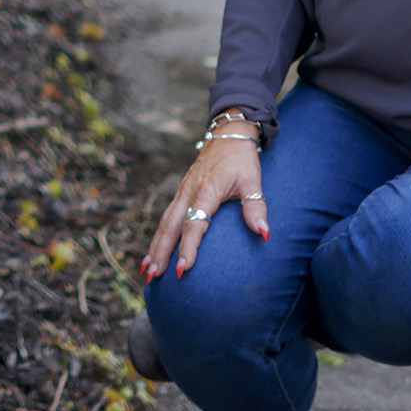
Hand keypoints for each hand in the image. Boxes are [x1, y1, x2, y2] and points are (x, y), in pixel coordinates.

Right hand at [143, 133, 267, 281]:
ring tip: (147, 270)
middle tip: (153, 276)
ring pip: (164, 223)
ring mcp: (182, 192)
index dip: (188, 248)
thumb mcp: (252, 181)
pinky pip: (166, 218)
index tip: (183, 269)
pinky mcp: (181, 193)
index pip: (194, 224)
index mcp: (206, 191)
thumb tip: (264, 234)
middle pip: (170, 227)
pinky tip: (154, 252)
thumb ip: (256, 208)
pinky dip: (159, 236)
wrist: (228, 134)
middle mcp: (188, 192)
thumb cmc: (241, 160)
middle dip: (161, 252)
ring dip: (155, 247)